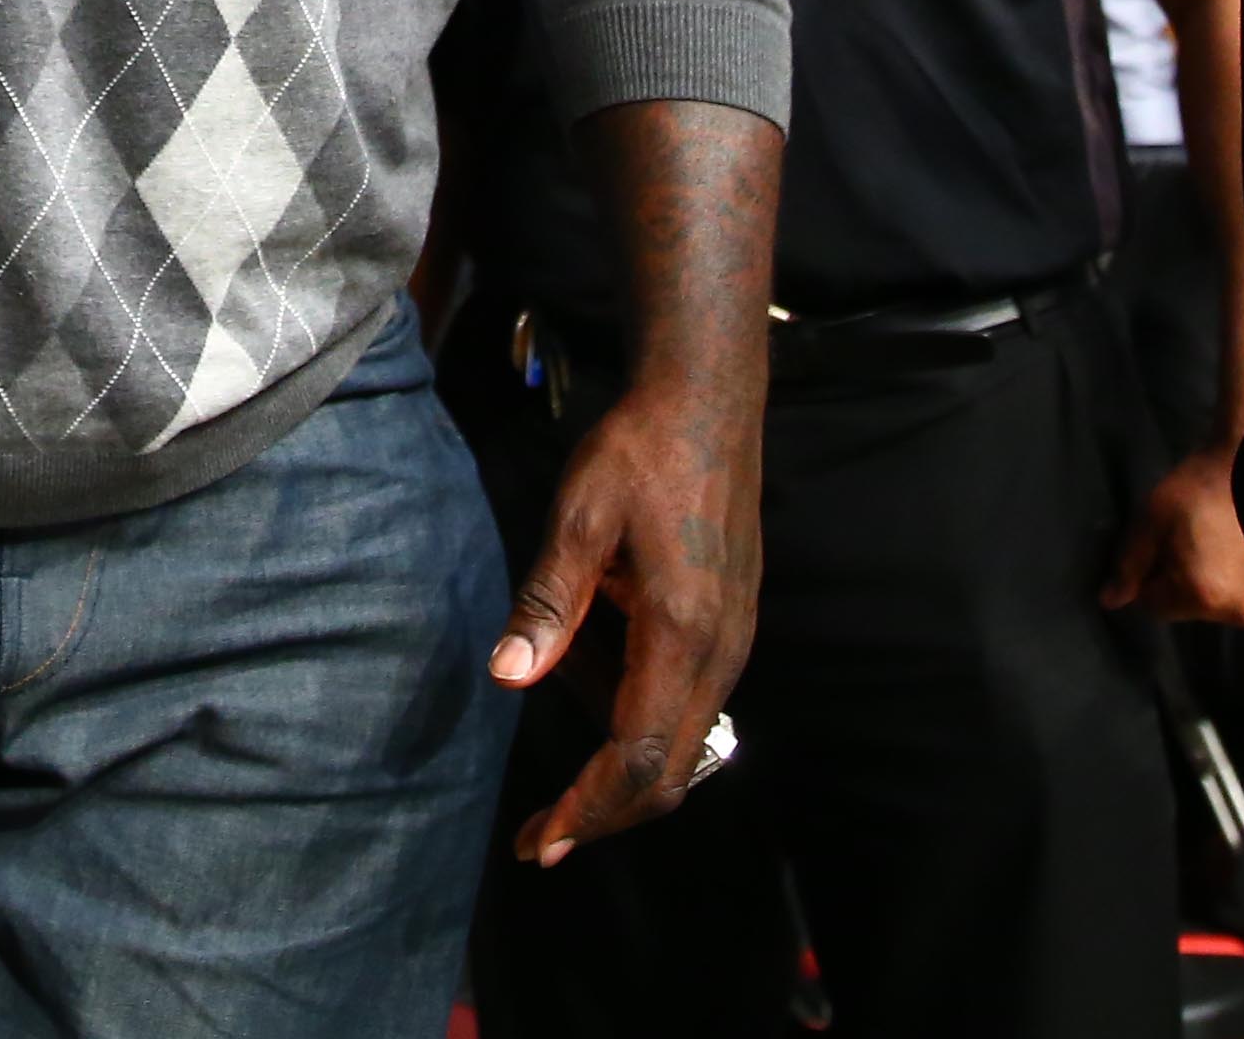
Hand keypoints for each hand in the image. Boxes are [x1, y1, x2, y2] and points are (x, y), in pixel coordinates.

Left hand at [491, 380, 761, 865]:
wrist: (708, 403)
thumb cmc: (640, 452)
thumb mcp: (581, 517)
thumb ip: (549, 601)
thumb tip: (508, 675)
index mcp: (681, 629)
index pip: (638, 755)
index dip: (589, 808)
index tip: (541, 840)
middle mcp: (720, 650)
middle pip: (671, 773)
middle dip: (605, 816)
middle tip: (539, 839)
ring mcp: (735, 641)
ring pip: (688, 750)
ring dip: (626, 786)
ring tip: (562, 801)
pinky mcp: (734, 628)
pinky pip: (695, 714)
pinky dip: (647, 744)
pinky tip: (601, 726)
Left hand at [1103, 442, 1243, 624]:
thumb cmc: (1200, 486)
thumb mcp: (1152, 518)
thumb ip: (1128, 564)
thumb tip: (1109, 601)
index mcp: (1202, 595)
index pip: (1154, 606)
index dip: (1147, 576)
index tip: (1158, 546)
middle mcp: (1238, 611)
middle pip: (1188, 608)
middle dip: (1179, 581)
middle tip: (1187, 539)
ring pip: (1218, 605)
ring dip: (1212, 583)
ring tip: (1215, 542)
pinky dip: (1242, 585)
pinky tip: (1240, 554)